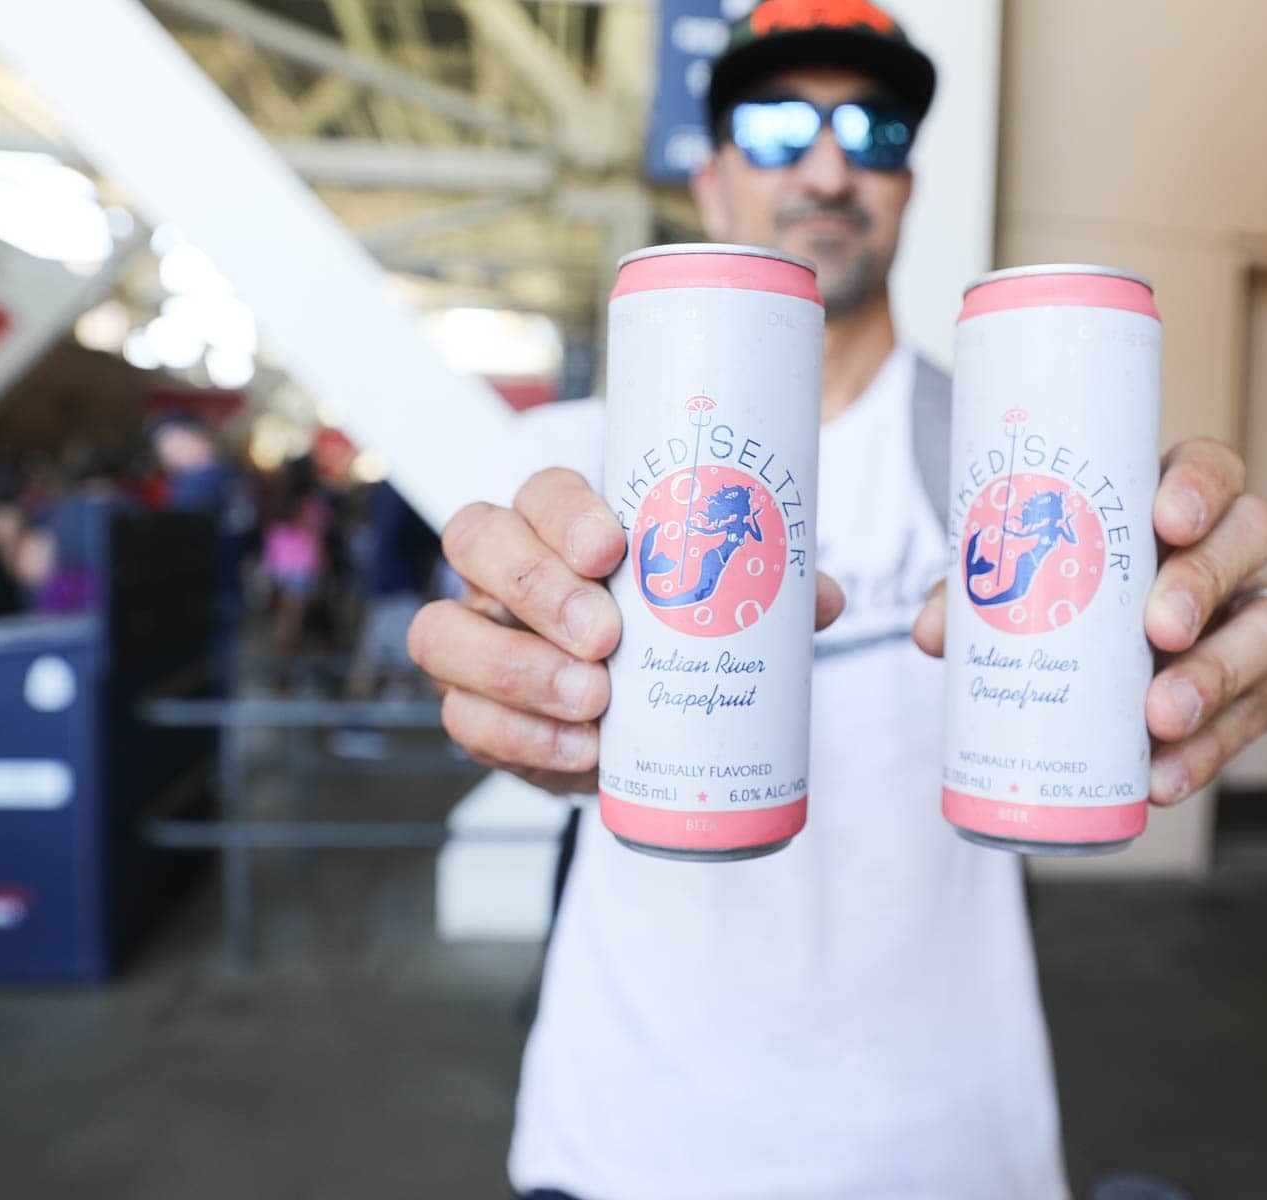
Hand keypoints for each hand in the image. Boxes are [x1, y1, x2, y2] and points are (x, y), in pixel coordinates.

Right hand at [410, 468, 845, 794]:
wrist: (640, 719)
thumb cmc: (673, 628)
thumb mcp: (720, 600)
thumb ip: (765, 589)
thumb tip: (823, 601)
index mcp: (557, 522)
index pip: (538, 490)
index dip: (564, 513)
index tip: (612, 546)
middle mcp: (500, 570)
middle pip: (475, 540)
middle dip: (537, 587)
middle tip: (606, 638)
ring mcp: (476, 640)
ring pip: (443, 634)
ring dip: (517, 670)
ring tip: (594, 702)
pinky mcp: (476, 712)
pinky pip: (464, 719)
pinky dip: (520, 736)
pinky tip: (580, 749)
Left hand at [911, 438, 1266, 805]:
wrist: (1074, 657)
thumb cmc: (1048, 592)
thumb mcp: (1011, 581)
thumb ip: (973, 595)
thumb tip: (935, 633)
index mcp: (1171, 498)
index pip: (1213, 467)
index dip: (1202, 487)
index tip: (1166, 520)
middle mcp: (1225, 550)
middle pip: (1253, 537)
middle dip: (1207, 583)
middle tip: (1157, 631)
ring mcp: (1247, 618)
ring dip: (1220, 676)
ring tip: (1161, 718)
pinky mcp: (1253, 689)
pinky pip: (1255, 714)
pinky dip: (1212, 750)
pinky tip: (1163, 778)